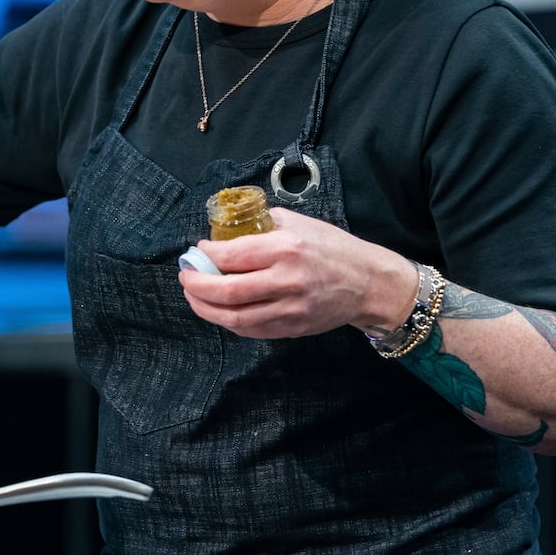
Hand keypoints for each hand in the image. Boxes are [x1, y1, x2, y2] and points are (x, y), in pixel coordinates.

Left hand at [177, 206, 414, 339]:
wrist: (369, 283)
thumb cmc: (334, 249)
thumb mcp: (300, 224)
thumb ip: (263, 225)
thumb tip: (227, 231)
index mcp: (287, 248)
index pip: (233, 254)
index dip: (207, 255)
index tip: (198, 251)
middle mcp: (287, 280)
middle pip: (227, 291)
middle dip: (196, 285)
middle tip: (186, 277)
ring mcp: (290, 309)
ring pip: (235, 317)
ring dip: (206, 308)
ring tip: (194, 296)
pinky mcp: (293, 328)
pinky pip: (251, 330)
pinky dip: (229, 321)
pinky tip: (219, 311)